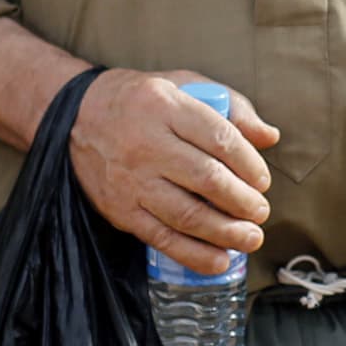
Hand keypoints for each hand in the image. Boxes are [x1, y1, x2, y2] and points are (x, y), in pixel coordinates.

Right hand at [68, 69, 278, 277]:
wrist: (75, 118)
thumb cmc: (141, 101)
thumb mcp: (183, 85)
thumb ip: (231, 107)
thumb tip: (269, 137)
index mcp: (166, 106)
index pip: (220, 139)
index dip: (250, 164)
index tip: (263, 181)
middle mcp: (147, 144)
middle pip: (207, 179)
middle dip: (243, 202)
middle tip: (261, 212)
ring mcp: (131, 180)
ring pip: (187, 214)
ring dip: (226, 232)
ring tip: (251, 238)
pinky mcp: (120, 210)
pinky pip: (162, 238)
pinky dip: (194, 254)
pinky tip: (220, 260)